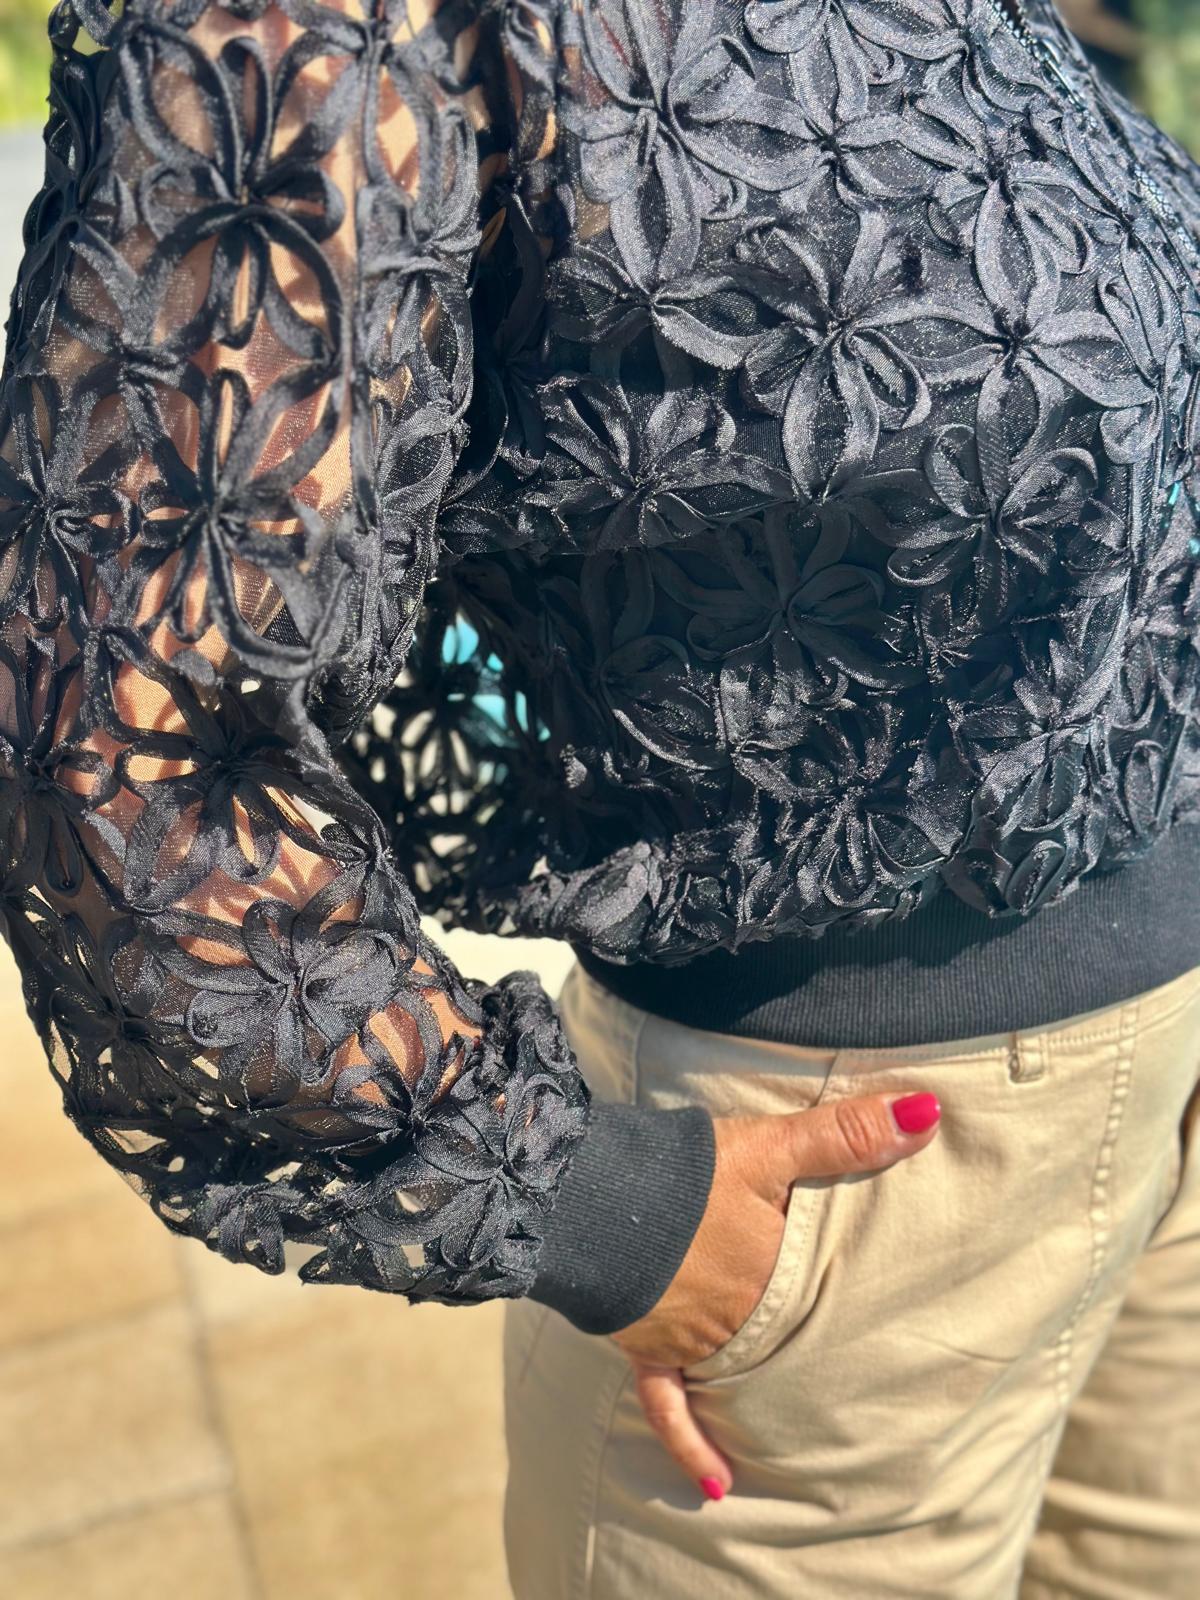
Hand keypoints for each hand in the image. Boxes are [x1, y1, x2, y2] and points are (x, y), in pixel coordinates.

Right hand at [609, 1090, 941, 1499]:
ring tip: (802, 1424)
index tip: (899, 1316)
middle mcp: (740, 1319)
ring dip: (763, 1396)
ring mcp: (691, 1339)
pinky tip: (716, 1485)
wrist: (587, 1195)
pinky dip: (692, 1444)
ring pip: (737, 1375)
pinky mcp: (645, 1347)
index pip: (832, 1290)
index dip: (858, 1295)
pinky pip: (670, 1407)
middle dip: (813, 1350)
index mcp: (775, 1274)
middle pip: (786, 1336)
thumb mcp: (770, 1145)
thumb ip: (846, 1133)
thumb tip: (927, 1114)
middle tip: (859, 1385)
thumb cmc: (683, 1172)